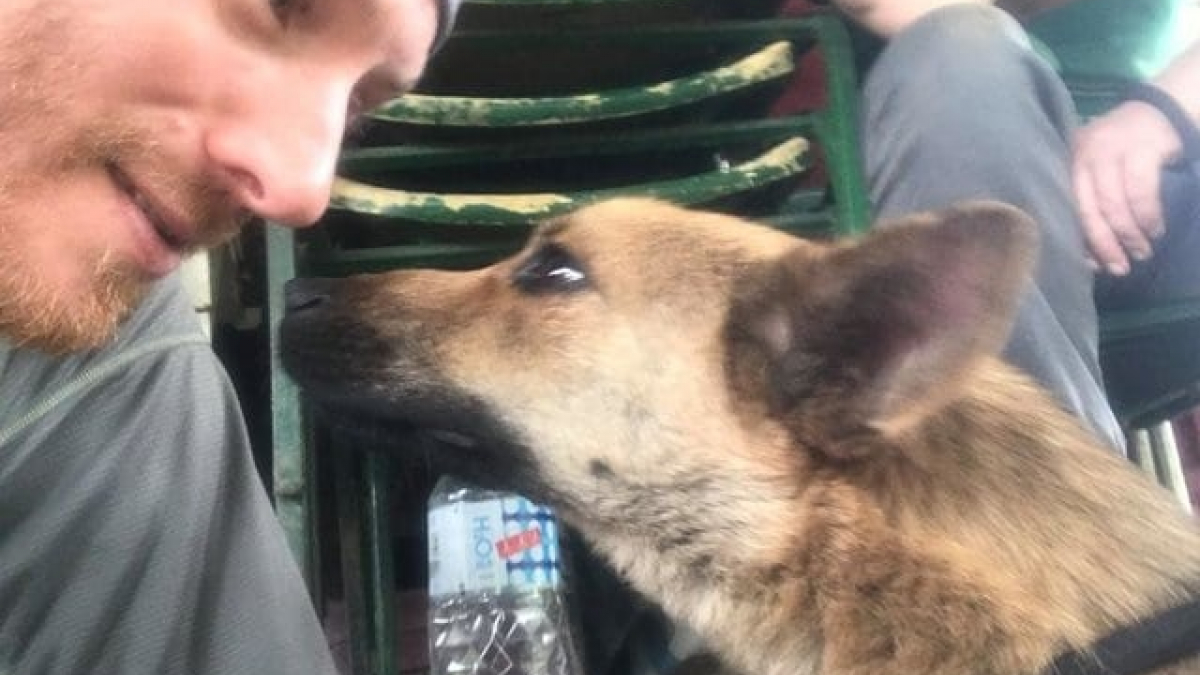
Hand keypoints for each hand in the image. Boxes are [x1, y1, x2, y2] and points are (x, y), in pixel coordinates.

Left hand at [1071, 100, 1182, 274]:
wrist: (1160, 110)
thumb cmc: (1126, 151)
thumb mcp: (1102, 172)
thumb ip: (1095, 205)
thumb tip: (1092, 257)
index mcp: (1068, 164)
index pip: (1069, 209)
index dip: (1081, 241)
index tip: (1094, 266)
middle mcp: (1083, 155)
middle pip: (1088, 210)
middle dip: (1104, 245)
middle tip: (1120, 268)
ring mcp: (1110, 149)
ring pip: (1114, 204)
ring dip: (1130, 234)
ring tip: (1142, 252)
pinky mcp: (1139, 148)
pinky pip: (1140, 192)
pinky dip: (1147, 216)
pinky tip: (1155, 230)